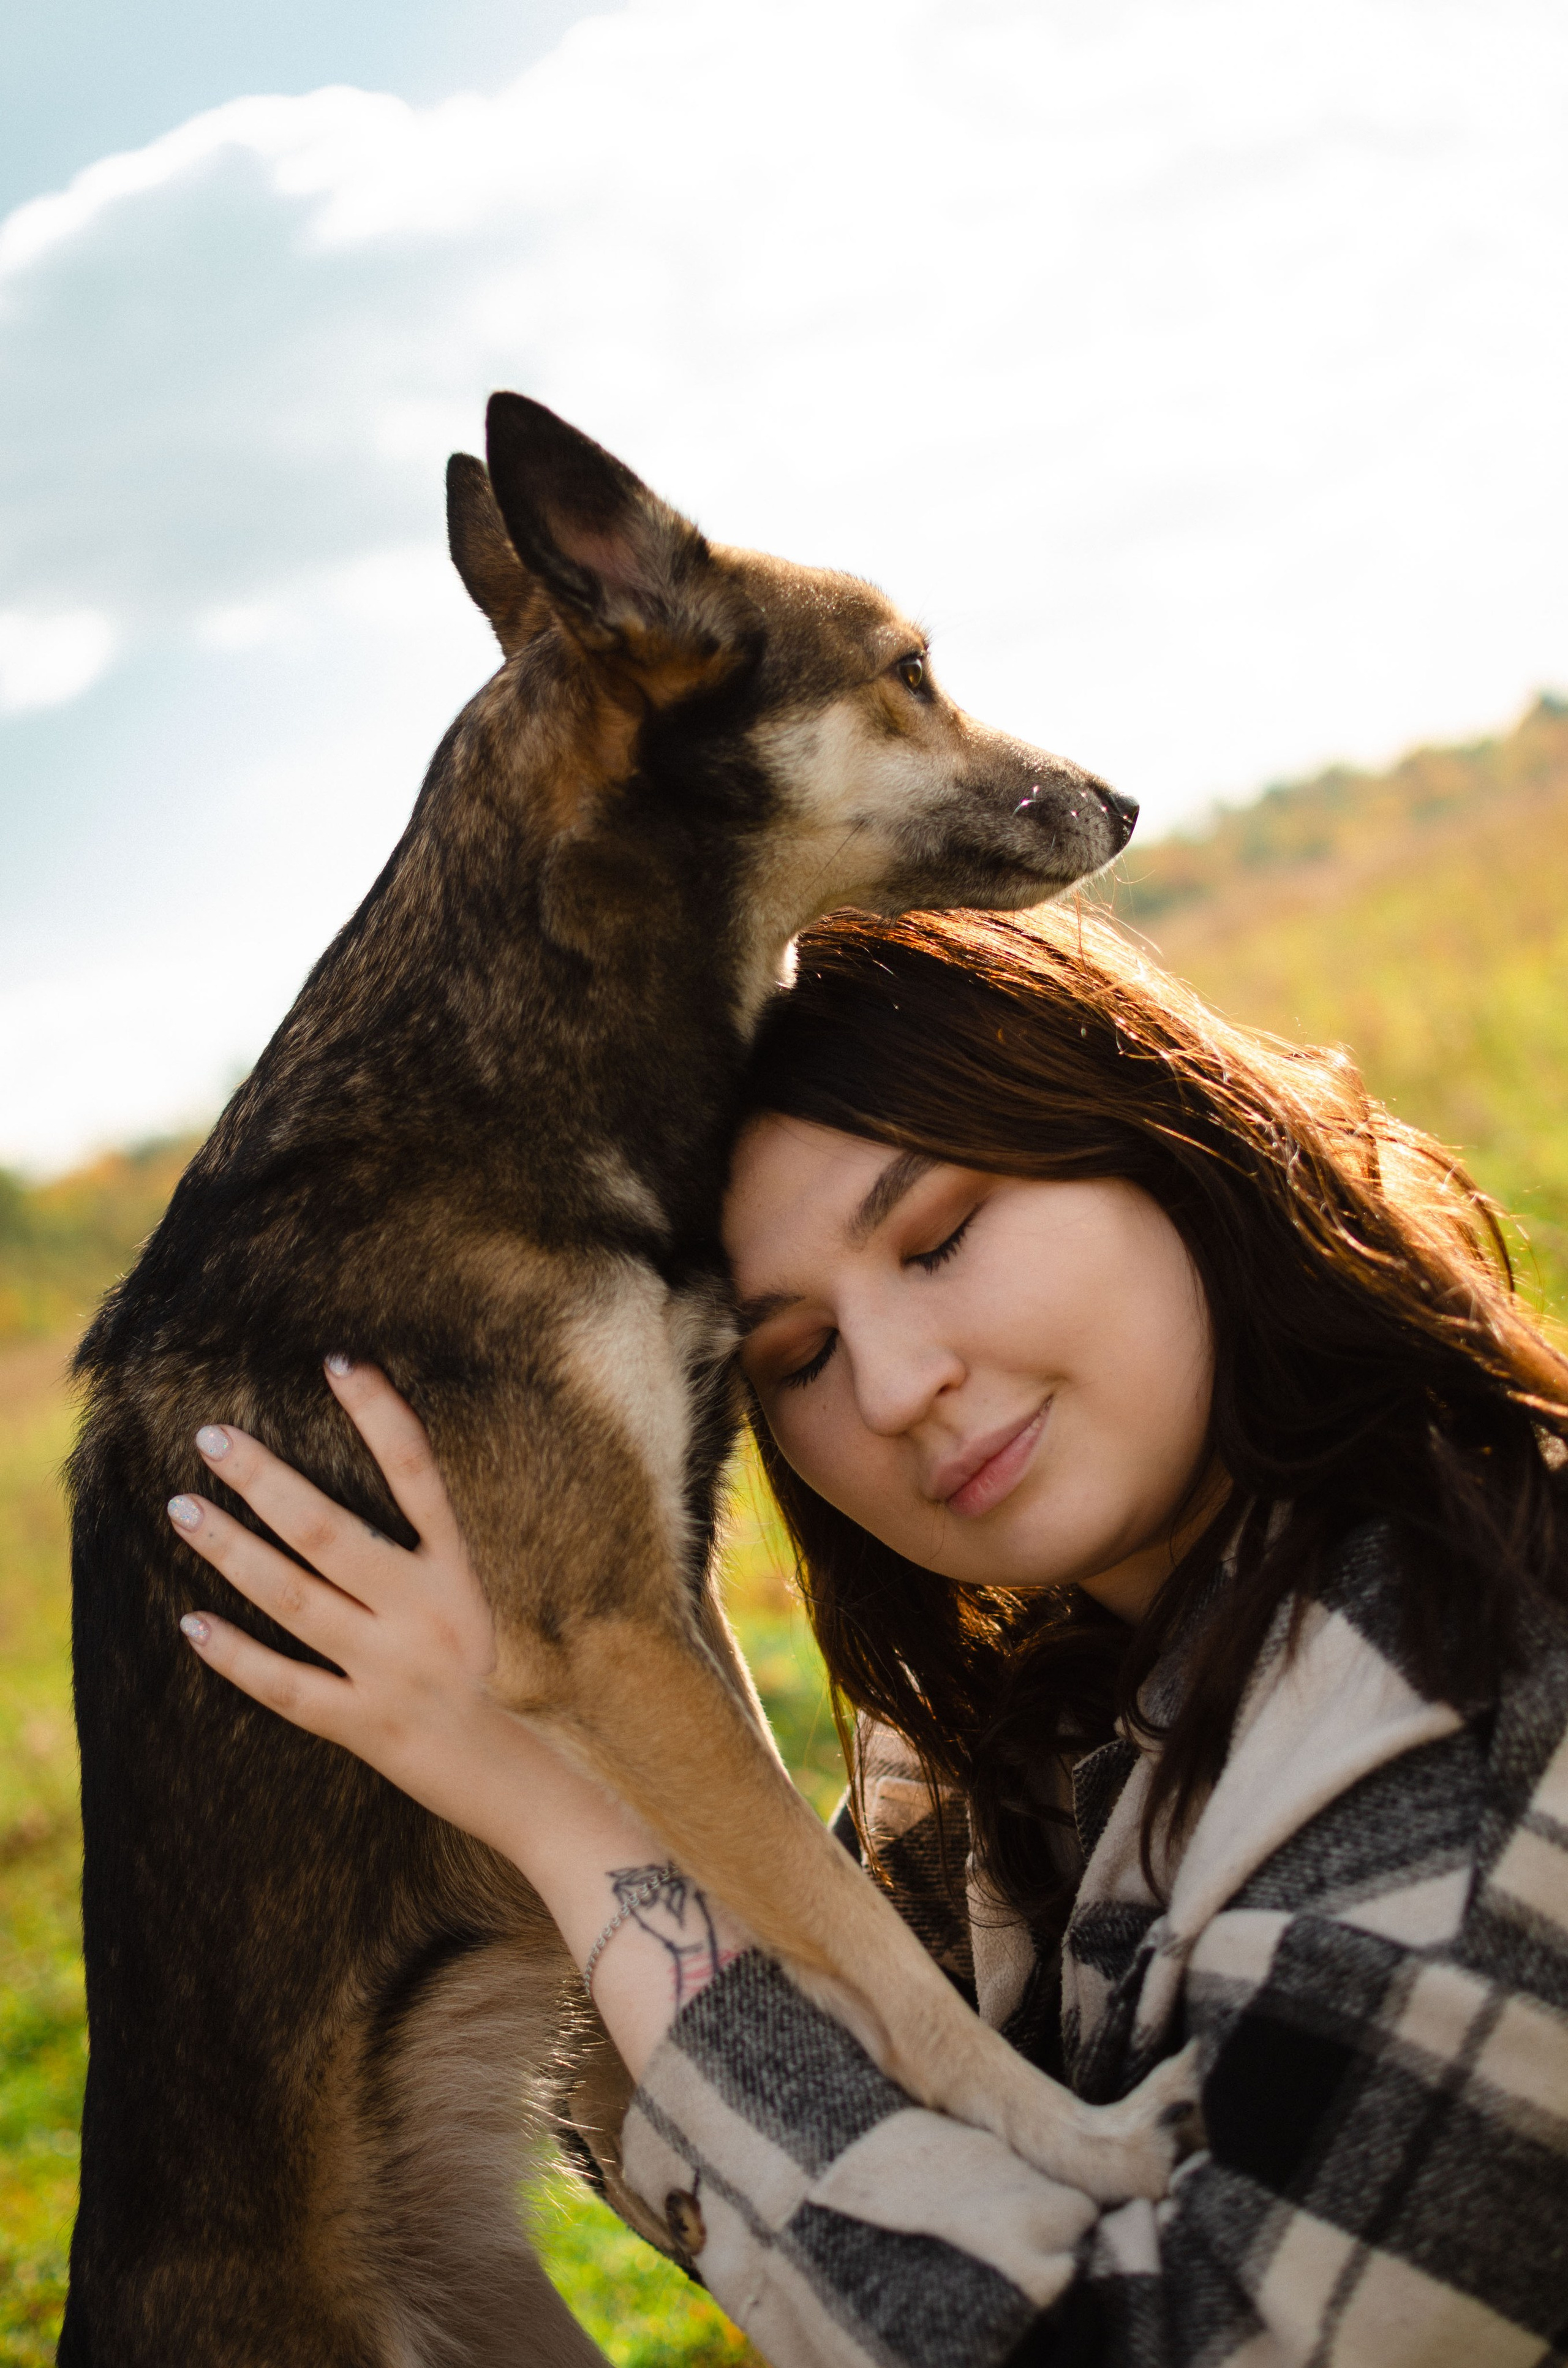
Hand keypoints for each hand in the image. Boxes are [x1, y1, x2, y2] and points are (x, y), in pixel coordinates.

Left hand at [169, 1357, 753, 2076]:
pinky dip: (234, 1655)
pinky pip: (283, 1686)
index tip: (336, 1362)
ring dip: (229, 1549)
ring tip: (183, 1508)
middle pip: (328, 1528)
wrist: (560, 1804)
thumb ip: (489, 1570)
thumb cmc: (557, 1706)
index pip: (421, 1473)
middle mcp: (429, 1614)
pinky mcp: (366, 1728)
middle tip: (211, 1437)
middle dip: (264, 1478)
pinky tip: (190, 1621)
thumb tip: (447, 1515)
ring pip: (291, 1595)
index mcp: (474, 1578)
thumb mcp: (531, 1619)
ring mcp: (391, 1672)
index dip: (380, 1414)